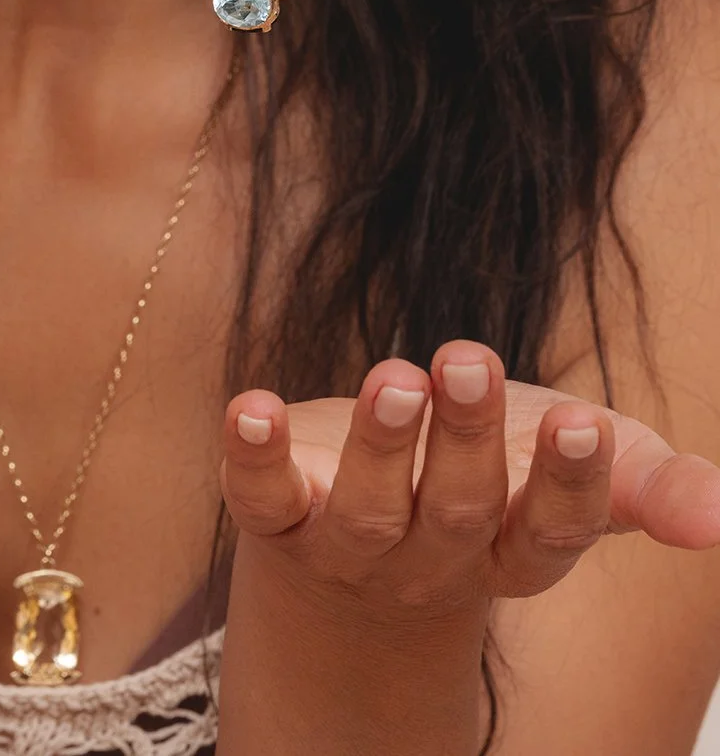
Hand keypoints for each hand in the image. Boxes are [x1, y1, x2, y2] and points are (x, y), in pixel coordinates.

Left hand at [221, 339, 719, 626]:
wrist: (370, 534)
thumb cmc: (494, 478)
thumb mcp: (576, 475)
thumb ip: (644, 485)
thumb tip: (719, 514)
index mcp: (515, 552)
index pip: (551, 535)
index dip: (568, 486)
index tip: (578, 421)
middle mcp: (435, 563)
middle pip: (458, 513)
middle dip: (464, 439)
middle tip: (466, 360)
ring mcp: (353, 547)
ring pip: (368, 512)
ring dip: (381, 445)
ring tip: (395, 376)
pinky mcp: (283, 517)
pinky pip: (263, 500)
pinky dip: (253, 458)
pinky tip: (250, 408)